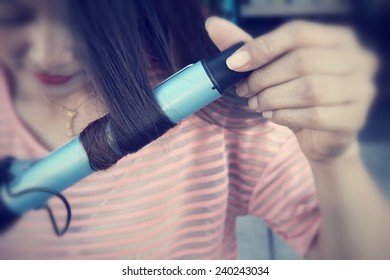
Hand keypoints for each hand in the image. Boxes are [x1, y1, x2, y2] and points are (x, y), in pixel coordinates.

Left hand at [206, 17, 376, 162]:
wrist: (324, 135)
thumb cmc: (300, 97)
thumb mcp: (277, 70)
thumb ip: (250, 48)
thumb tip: (213, 24)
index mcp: (338, 39)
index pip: (297, 32)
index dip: (262, 47)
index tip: (234, 64)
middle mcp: (357, 59)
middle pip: (301, 61)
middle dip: (263, 78)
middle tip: (244, 90)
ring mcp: (360, 89)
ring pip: (307, 90)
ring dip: (271, 98)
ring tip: (256, 104)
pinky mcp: (354, 118)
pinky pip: (314, 115)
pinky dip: (285, 116)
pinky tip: (273, 116)